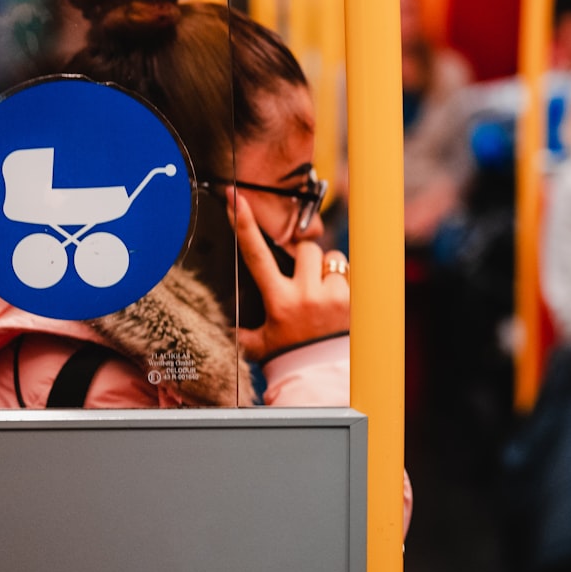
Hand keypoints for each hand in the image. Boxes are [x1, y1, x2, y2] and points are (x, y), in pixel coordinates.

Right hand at [227, 188, 349, 360]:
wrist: (322, 374)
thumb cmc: (289, 356)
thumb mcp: (258, 344)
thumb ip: (238, 333)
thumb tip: (216, 327)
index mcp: (278, 301)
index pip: (256, 255)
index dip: (243, 223)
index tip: (236, 198)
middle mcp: (305, 294)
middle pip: (305, 249)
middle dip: (306, 258)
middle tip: (305, 279)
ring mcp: (332, 296)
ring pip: (332, 260)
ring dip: (328, 272)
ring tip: (324, 296)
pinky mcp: (354, 299)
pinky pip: (350, 274)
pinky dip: (345, 283)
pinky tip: (339, 303)